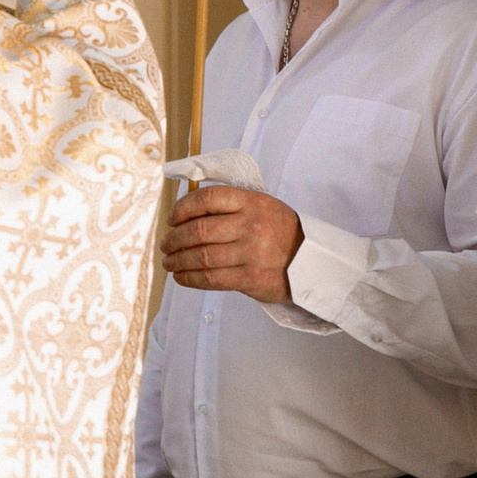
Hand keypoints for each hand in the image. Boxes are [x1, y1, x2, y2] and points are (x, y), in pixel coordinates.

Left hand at [160, 185, 304, 302]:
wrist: (311, 261)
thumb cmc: (281, 232)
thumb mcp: (262, 206)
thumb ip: (231, 206)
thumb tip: (189, 212)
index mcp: (252, 202)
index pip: (208, 199)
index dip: (183, 208)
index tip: (172, 218)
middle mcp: (250, 225)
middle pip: (199, 230)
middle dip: (174, 239)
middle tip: (165, 244)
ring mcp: (250, 253)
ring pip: (201, 257)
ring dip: (178, 261)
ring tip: (169, 262)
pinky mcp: (249, 278)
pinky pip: (211, 279)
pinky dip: (190, 278)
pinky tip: (181, 277)